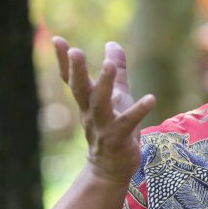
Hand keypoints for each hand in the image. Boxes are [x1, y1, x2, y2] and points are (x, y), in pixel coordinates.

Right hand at [53, 37, 155, 184]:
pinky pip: (128, 123)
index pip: (72, 80)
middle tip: (75, 51)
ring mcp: (103, 127)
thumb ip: (117, 72)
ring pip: (99, 105)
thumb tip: (113, 44)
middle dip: (77, 71)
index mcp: (88, 102)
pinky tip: (151, 99)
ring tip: (109, 65)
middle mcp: (91, 113)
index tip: (56, 39)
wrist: (112, 169)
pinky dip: (138, 111)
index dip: (63, 61)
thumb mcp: (118, 96)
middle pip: (80, 90)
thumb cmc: (115, 128)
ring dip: (103, 85)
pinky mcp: (119, 139)